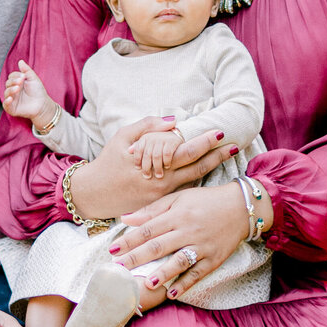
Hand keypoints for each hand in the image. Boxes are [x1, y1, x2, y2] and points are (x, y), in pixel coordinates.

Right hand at [3, 60, 56, 129]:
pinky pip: (5, 105)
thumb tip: (20, 61)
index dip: (15, 76)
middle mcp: (13, 90)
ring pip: (6, 93)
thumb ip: (27, 70)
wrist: (43, 104)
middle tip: (21, 81)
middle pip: (7, 84)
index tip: (23, 76)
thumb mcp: (33, 78)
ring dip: (11, 90)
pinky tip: (11, 98)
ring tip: (18, 88)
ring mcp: (12, 99)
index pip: (11, 77)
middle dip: (13, 81)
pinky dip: (6, 101)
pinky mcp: (12, 108)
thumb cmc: (38, 91)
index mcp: (17, 83)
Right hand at [67, 119, 237, 220]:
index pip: (186, 152)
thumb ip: (147, 126)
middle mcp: (162, 183)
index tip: (220, 132)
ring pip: (193, 180)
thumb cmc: (107, 163)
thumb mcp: (122, 137)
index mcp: (154, 165)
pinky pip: (183, 190)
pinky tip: (209, 169)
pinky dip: (196, 178)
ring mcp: (163, 196)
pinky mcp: (160, 205)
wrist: (92, 195)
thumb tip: (174, 120)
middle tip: (234, 145)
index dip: (205, 142)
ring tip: (227, 156)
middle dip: (218, 156)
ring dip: (211, 167)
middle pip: (197, 168)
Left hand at [108, 182, 262, 299]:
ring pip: (179, 261)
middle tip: (119, 269)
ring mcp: (202, 246)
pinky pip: (198, 273)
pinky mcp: (214, 258)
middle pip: (159, 246)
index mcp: (177, 215)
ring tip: (147, 283)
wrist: (242, 207)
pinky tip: (173, 293)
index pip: (148, 229)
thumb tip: (126, 218)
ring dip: (163, 273)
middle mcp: (188, 230)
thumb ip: (152, 209)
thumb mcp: (179, 198)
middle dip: (137, 258)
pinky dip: (186, 284)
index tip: (112, 250)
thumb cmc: (205, 201)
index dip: (129, 240)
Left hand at [130, 129, 183, 179]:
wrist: (176, 138)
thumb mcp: (146, 144)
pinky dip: (166, 161)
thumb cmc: (158, 144)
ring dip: (157, 167)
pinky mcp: (173, 141)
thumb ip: (137, 146)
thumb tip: (129, 150)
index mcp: (144, 137)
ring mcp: (163, 138)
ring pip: (156, 156)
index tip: (138, 169)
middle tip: (147, 176)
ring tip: (158, 175)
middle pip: (147, 154)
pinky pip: (166, 154)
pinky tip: (167, 166)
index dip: (137, 160)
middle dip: (146, 167)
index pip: (138, 149)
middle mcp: (152, 136)